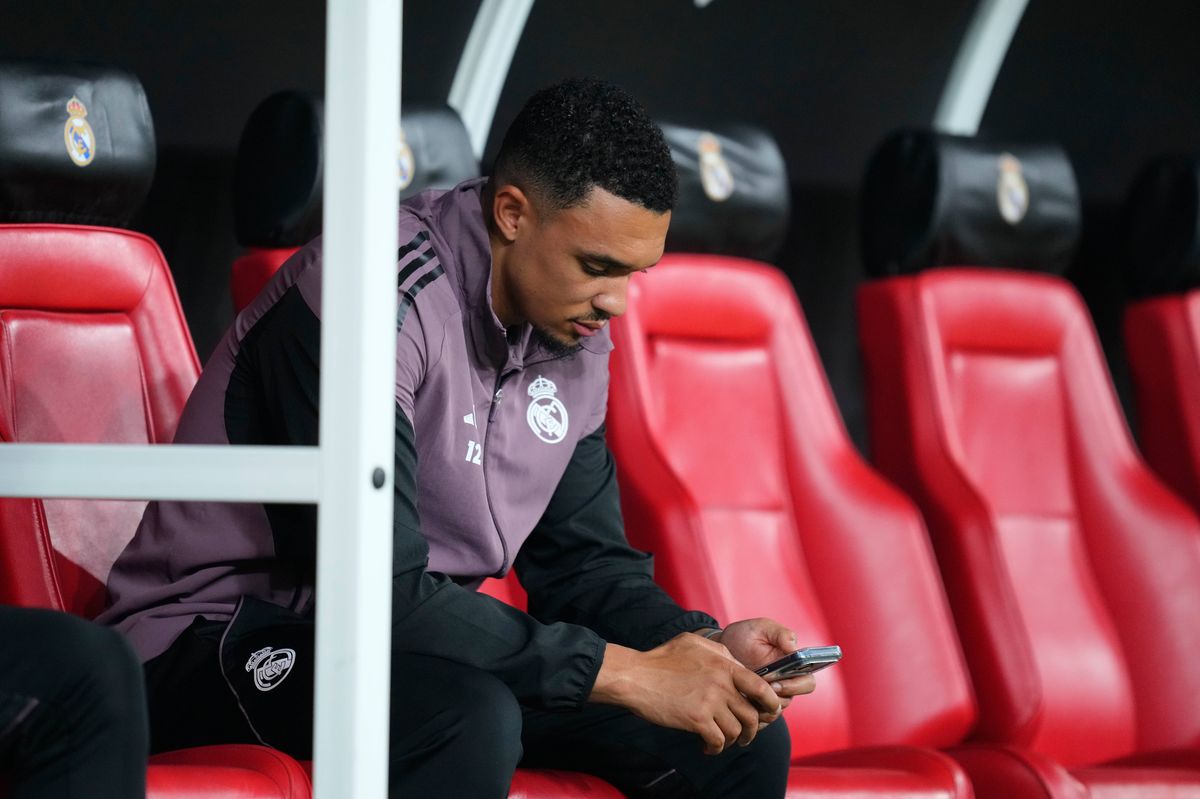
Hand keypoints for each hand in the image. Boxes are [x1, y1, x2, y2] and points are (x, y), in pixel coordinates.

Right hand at [589, 633, 780, 754]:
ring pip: (735, 730)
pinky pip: (718, 741)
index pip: (761, 686)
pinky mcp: (697, 719)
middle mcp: (722, 684)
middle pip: (751, 714)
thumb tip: (735, 662)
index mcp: (724, 664)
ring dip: (732, 740)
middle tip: (746, 735)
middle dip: (752, 729)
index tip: (771, 711)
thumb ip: (719, 651)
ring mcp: (710, 702)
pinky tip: (707, 746)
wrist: (636, 676)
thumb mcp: (693, 643)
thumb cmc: (661, 658)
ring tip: (723, 741)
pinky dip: (715, 748)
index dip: (771, 702)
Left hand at [716, 618, 816, 710]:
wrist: (722, 645)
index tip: (775, 683)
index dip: (795, 686)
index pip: (807, 683)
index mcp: (792, 667)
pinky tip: (736, 706)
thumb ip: (780, 634)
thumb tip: (794, 646)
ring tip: (741, 697)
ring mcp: (769, 698)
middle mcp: (784, 684)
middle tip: (755, 692)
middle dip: (772, 699)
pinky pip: (757, 721)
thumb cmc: (745, 635)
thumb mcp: (762, 628)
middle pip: (788, 701)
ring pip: (772, 713)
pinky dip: (748, 717)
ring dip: (758, 708)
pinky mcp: (754, 707)